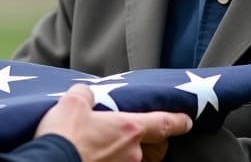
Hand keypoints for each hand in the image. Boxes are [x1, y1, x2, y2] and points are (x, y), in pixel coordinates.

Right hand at [35, 84, 192, 161]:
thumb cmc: (64, 135)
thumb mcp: (72, 103)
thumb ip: (85, 95)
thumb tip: (86, 94)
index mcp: (129, 128)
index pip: (164, 123)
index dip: (178, 121)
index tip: (186, 121)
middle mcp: (132, 153)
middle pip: (155, 149)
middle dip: (153, 144)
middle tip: (143, 137)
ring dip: (131, 156)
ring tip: (115, 151)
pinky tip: (101, 160)